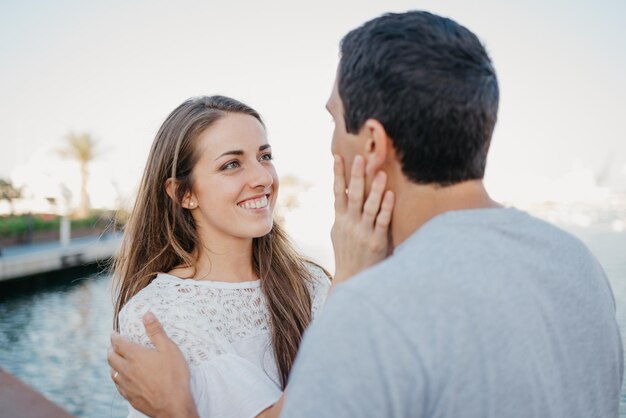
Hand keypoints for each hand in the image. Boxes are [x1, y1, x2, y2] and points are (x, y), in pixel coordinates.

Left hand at [108, 311, 198, 417]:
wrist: (173, 405)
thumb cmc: (174, 375)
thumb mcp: (169, 349)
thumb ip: (156, 331)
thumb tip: (146, 314)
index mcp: (135, 356)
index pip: (118, 343)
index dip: (114, 337)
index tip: (113, 333)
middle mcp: (126, 370)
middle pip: (111, 357)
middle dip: (110, 349)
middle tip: (113, 345)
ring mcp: (126, 385)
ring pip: (112, 372)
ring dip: (112, 364)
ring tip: (116, 360)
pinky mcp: (129, 397)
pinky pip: (118, 385)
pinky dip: (117, 378)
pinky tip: (122, 379)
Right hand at [331, 154, 393, 283]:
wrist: (352, 279)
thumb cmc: (347, 254)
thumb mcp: (338, 233)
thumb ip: (342, 214)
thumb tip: (342, 194)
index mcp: (339, 219)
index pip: (337, 192)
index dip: (337, 174)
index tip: (337, 156)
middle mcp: (349, 224)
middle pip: (353, 195)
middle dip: (356, 175)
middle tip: (360, 158)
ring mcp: (362, 233)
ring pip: (369, 206)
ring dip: (375, 189)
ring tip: (380, 172)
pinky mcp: (376, 242)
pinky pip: (381, 221)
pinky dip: (386, 207)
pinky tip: (390, 195)